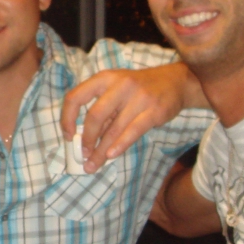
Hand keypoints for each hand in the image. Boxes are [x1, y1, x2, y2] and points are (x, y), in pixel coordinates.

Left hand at [61, 63, 203, 172]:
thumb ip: (102, 109)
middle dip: (87, 139)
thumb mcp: (116, 90)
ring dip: (101, 150)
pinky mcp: (154, 110)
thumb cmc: (139, 88)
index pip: (75, 97)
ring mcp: (138, 97)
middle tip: (84, 155)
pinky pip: (132, 132)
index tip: (68, 136)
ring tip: (94, 164)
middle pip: (95, 116)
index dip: (67, 118)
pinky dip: (120, 146)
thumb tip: (84, 140)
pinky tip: (111, 155)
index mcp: (104, 78)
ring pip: (113, 129)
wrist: (175, 82)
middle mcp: (119, 85)